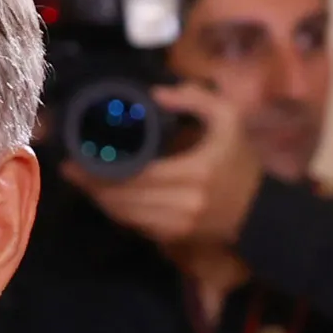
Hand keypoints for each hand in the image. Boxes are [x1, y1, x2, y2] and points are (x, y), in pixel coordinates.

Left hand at [73, 81, 257, 257]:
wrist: (261, 213)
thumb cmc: (243, 162)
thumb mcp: (229, 119)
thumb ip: (195, 98)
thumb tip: (155, 94)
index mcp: (194, 173)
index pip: (136, 175)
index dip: (101, 171)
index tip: (76, 160)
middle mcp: (183, 204)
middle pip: (123, 198)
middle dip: (93, 186)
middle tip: (70, 169)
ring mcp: (177, 226)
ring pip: (125, 215)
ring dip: (101, 200)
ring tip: (82, 182)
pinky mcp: (174, 238)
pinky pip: (136, 226)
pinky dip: (118, 212)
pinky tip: (106, 197)